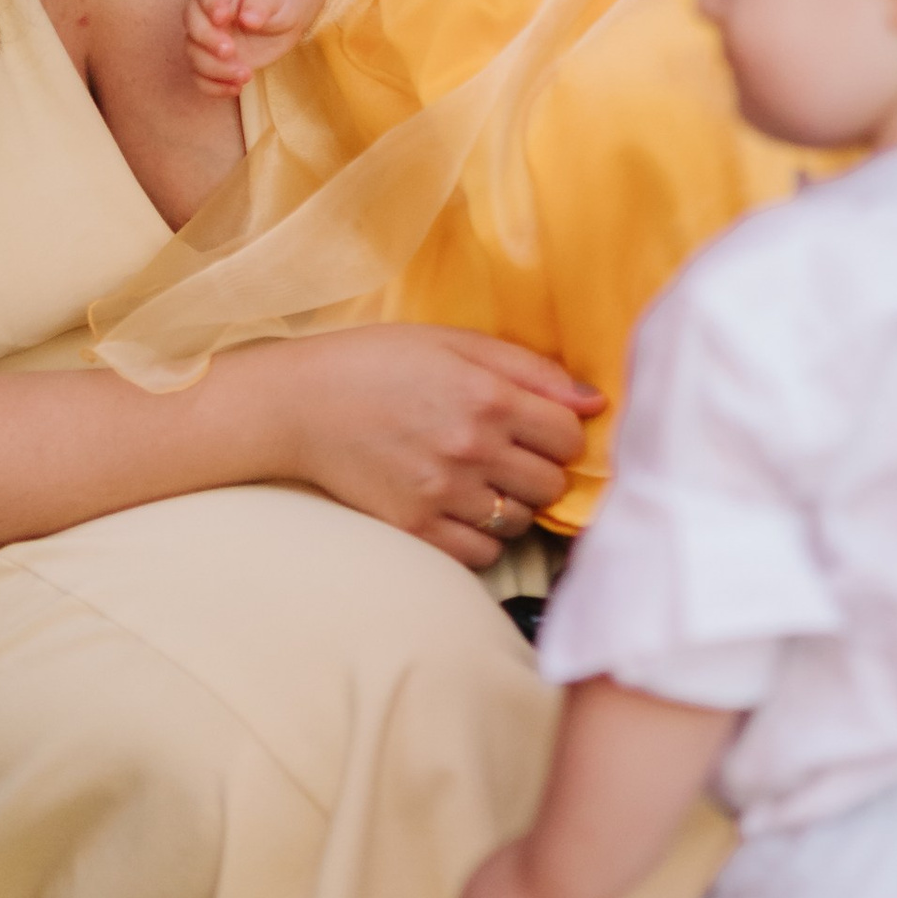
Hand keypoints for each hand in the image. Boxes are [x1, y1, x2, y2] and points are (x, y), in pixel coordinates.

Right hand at [187, 0, 312, 95]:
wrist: (283, 13)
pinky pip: (201, 76)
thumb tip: (248, 19)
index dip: (211, 7)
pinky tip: (236, 87)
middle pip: (193, 27)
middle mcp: (207, 12)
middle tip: (231, 51)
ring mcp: (208, 37)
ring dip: (215, 69)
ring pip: (194, 55)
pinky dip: (214, 86)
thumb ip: (261, 2)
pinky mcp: (214, 59)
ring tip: (246, 74)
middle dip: (209, 42)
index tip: (222, 18)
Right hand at [274, 323, 598, 567]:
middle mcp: (470, 448)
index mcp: (486, 396)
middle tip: (508, 454)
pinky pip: (481, 554)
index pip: (568, 436)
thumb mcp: (455, 343)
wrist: (300, 404)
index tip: (539, 428)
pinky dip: (481, 537)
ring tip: (480, 479)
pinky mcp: (415, 527)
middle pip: (551, 483)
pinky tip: (461, 509)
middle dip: (540, 469)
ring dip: (511, 503)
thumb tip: (596, 402)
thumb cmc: (380, 363)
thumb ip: (530, 369)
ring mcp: (442, 493)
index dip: (561, 432)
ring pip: (520, 521)